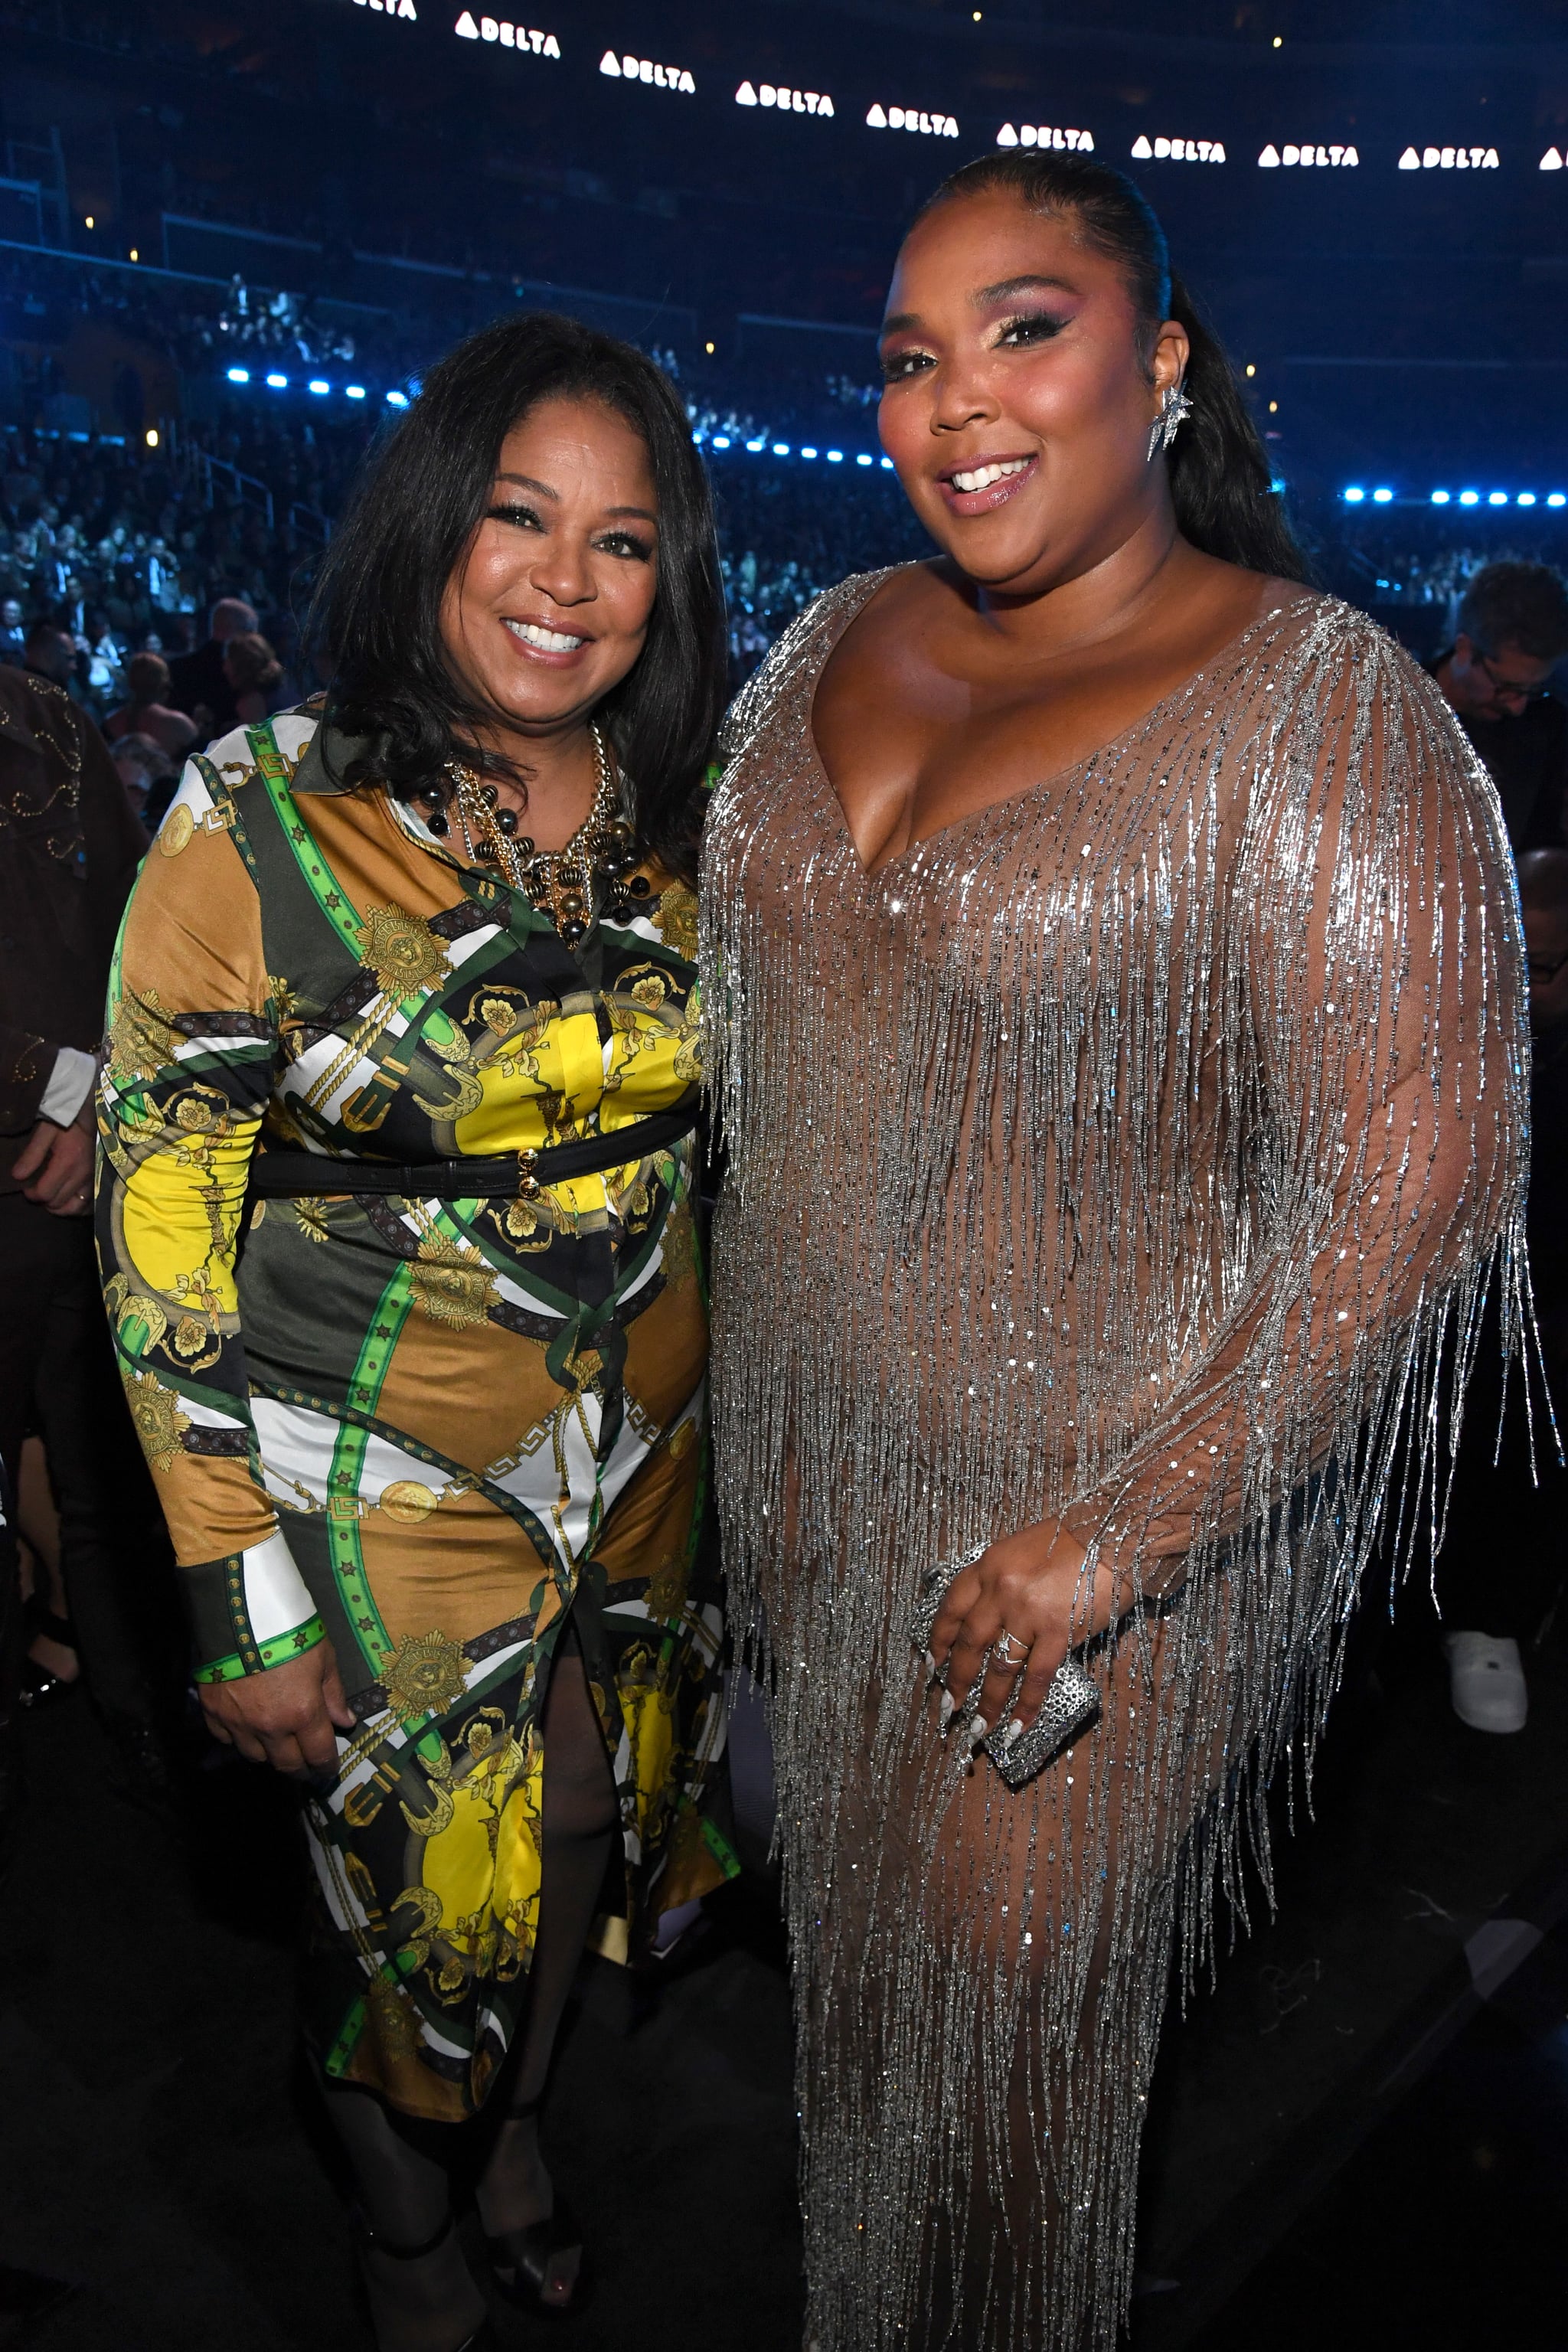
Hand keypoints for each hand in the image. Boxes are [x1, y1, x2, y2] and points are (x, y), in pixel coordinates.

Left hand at [13, 1114, 93, 1214]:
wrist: (93, 1115)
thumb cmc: (66, 1121)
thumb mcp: (45, 1132)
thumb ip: (31, 1155)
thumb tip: (17, 1177)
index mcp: (67, 1162)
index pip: (45, 1192)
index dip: (31, 1194)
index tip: (26, 1188)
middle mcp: (82, 1175)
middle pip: (58, 1202)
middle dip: (43, 1201)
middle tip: (37, 1192)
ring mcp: (94, 1179)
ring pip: (75, 1207)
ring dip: (60, 1207)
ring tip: (51, 1200)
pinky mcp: (100, 1180)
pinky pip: (90, 1204)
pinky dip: (77, 1208)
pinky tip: (68, 1202)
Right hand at [200, 1638, 355, 1772]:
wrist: (238, 1613)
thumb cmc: (289, 1631)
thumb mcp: (323, 1656)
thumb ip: (333, 1694)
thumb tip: (345, 1722)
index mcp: (303, 1713)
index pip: (319, 1754)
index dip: (326, 1767)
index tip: (329, 1770)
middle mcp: (271, 1727)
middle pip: (287, 1764)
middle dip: (300, 1769)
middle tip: (306, 1767)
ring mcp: (239, 1723)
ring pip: (256, 1757)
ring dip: (270, 1755)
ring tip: (278, 1746)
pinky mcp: (214, 1713)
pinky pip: (227, 1740)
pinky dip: (238, 1739)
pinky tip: (246, 1728)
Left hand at [928, 1519, 1127, 1741]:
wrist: (1115, 1532)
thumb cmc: (1074, 1540)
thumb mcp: (1023, 1550)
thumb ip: (1003, 1581)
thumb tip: (993, 1619)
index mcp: (989, 1565)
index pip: (952, 1607)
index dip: (939, 1640)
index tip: (932, 1665)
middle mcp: (1000, 1589)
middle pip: (969, 1643)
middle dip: (957, 1680)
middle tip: (950, 1706)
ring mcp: (1027, 1611)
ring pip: (999, 1666)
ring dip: (987, 1702)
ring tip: (981, 1727)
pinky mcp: (1057, 1630)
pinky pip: (1036, 1676)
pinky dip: (1026, 1705)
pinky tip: (1018, 1726)